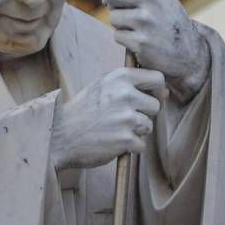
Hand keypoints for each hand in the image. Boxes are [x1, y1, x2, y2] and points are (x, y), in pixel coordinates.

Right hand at [50, 66, 166, 171]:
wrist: (60, 135)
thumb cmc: (83, 111)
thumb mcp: (102, 86)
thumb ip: (129, 84)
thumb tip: (164, 91)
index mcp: (120, 77)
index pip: (157, 78)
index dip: (158, 90)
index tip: (152, 98)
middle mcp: (125, 94)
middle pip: (156, 106)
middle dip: (143, 115)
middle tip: (122, 119)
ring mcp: (126, 118)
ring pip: (148, 126)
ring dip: (135, 132)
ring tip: (113, 130)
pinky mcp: (126, 139)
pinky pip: (141, 145)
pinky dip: (129, 147)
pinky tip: (112, 142)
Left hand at [102, 0, 209, 102]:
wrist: (187, 49)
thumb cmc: (165, 17)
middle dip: (114, 4)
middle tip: (129, 11)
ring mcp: (145, 20)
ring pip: (113, 17)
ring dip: (121, 24)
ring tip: (139, 27)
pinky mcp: (141, 41)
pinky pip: (117, 36)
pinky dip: (126, 39)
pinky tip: (141, 39)